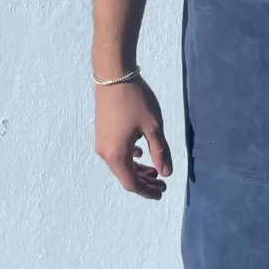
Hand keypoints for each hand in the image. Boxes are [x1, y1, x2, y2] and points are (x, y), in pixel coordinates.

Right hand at [94, 74, 172, 199]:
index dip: (147, 191)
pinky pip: (116, 153)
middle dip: (144, 182)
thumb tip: (166, 173)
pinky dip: (130, 157)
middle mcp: (105, 152)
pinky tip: (140, 151)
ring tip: (155, 169)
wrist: (114, 75)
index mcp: (116, 155)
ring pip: (120, 164)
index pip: (132, 183)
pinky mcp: (102, 132)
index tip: (162, 193)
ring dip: (138, 169)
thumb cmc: (136, 100)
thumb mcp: (153, 127)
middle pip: (125, 176)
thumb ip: (160, 152)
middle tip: (162, 183)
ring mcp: (102, 142)